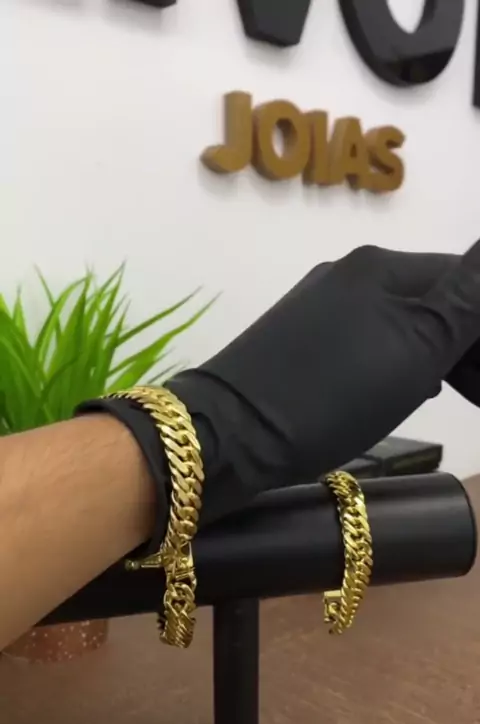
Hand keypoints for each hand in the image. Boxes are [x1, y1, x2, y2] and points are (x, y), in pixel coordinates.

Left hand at [167, 243, 479, 524]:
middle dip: (465, 345)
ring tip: (459, 393)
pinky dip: (401, 362)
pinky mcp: (298, 340)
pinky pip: (369, 341)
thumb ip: (465, 303)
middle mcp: (350, 274)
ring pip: (401, 323)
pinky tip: (409, 389)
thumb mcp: (415, 351)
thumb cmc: (331, 395)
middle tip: (477, 392)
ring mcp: (319, 306)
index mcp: (381, 267)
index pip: (464, 279)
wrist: (229, 433)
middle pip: (432, 300)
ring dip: (438, 355)